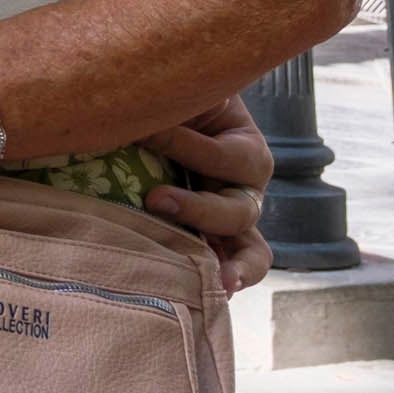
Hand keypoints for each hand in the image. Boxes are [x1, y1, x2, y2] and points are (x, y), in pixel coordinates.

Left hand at [140, 96, 275, 293]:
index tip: (141, 133)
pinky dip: (223, 280)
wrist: (152, 117)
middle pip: (239, 210)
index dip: (185, 147)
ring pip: (252, 252)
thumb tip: (141, 115)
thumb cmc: (168, 103)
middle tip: (153, 200)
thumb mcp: (177, 96)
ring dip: (235, 267)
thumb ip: (171, 104)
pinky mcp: (210, 243)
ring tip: (220, 282)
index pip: (224, 157)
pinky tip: (212, 295)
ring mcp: (229, 222)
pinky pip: (229, 268)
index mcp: (245, 149)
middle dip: (198, 210)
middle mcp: (245, 190)